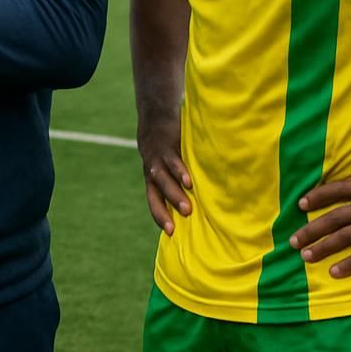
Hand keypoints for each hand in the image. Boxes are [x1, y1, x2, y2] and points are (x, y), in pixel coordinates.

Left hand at [137, 113, 191, 234]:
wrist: (155, 118)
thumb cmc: (166, 148)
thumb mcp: (166, 165)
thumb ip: (177, 181)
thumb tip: (197, 202)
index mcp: (153, 179)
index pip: (154, 201)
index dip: (160, 216)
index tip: (171, 233)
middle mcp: (153, 172)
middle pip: (156, 194)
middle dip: (166, 211)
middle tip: (178, 227)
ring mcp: (158, 160)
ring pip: (163, 180)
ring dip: (174, 195)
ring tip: (188, 209)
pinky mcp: (166, 146)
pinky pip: (172, 162)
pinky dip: (179, 172)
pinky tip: (189, 182)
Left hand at [290, 152, 350, 278]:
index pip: (337, 190)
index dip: (317, 197)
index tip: (300, 205)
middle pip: (334, 217)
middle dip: (311, 230)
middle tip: (293, 241)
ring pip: (345, 236)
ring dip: (323, 247)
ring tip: (306, 257)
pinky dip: (349, 264)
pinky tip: (334, 272)